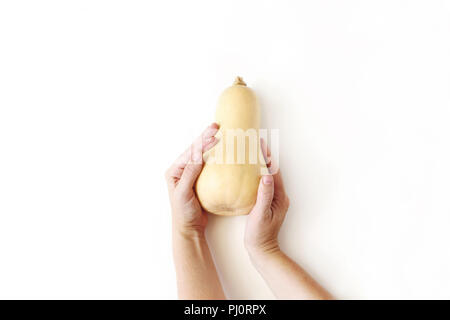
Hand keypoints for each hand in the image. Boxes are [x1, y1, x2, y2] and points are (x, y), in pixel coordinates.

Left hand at [165, 123, 218, 237]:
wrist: (188, 228)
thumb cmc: (183, 212)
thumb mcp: (184, 192)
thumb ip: (190, 174)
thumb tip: (197, 157)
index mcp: (175, 171)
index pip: (190, 152)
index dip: (202, 142)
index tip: (214, 134)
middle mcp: (182, 170)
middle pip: (195, 150)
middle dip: (205, 137)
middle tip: (216, 126)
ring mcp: (191, 175)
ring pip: (201, 155)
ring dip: (210, 144)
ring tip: (218, 133)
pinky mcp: (201, 181)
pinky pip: (208, 165)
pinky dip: (215, 157)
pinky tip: (222, 151)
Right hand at [244, 139, 289, 254]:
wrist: (262, 251)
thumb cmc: (260, 234)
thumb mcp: (260, 214)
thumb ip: (264, 195)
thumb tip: (267, 176)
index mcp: (279, 197)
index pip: (274, 171)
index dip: (267, 157)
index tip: (260, 143)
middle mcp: (278, 196)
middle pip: (271, 171)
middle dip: (264, 156)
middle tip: (255, 142)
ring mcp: (272, 199)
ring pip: (266, 176)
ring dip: (260, 164)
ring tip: (251, 152)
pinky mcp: (266, 203)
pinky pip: (261, 184)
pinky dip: (255, 174)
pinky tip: (247, 172)